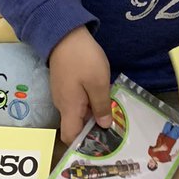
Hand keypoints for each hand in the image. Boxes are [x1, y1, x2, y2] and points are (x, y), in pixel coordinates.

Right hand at [49, 27, 112, 144]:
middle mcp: (63, 105)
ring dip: (93, 114)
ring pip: (78, 113)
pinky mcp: (66, 85)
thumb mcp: (98, 83)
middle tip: (115, 128)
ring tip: (113, 113)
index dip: (83, 144)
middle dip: (93, 129)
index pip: (70, 136)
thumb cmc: (83, 60)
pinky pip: (78, 101)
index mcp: (69, 108)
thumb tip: (103, 126)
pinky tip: (103, 98)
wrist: (64, 35)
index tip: (101, 144)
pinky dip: (90, 103)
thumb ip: (101, 106)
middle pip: (76, 125)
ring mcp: (63, 94)